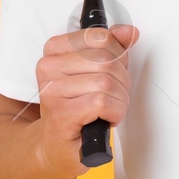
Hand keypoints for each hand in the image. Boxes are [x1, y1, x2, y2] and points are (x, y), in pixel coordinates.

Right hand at [34, 24, 138, 178]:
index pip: (101, 37)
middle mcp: (49, 67)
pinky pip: (103, 103)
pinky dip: (114, 113)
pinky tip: (106, 118)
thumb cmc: (77, 109)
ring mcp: (52, 90)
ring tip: (109, 109)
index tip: (114, 71)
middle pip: (106, 60)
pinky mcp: (61, 113)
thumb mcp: (96, 71)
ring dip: (119, 100)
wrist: (58, 146)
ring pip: (106, 82)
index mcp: (55, 50)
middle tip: (114, 95)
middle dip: (121, 80)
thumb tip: (129, 32)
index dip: (118, 55)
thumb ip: (113, 47)